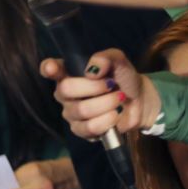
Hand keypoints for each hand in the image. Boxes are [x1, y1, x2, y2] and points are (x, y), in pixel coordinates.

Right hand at [40, 49, 158, 140]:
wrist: (139, 101)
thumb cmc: (122, 78)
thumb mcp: (118, 61)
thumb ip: (105, 58)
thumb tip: (91, 71)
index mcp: (68, 72)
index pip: (49, 68)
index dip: (48, 68)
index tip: (52, 68)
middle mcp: (64, 93)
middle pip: (65, 89)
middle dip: (93, 87)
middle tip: (111, 85)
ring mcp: (71, 113)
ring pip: (81, 110)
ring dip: (106, 103)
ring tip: (119, 99)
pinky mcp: (81, 130)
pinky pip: (89, 127)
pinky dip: (107, 120)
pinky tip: (115, 115)